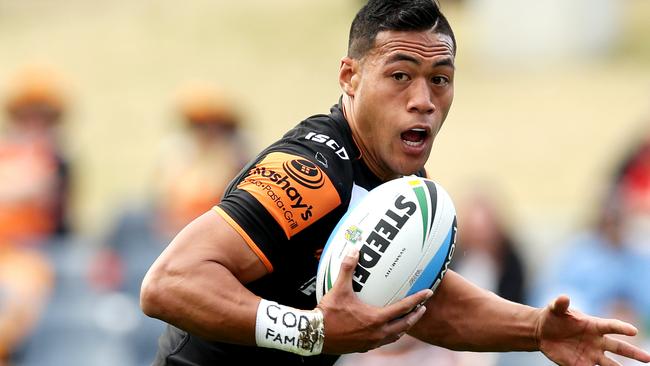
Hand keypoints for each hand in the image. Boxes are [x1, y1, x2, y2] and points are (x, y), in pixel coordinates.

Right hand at [316, 247, 432, 353]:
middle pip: (404, 324)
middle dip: (416, 316)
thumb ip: (348, 268)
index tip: (428, 293)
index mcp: (376, 319)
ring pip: (395, 335)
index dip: (417, 299)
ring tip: (408, 319)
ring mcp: (371, 342)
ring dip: (404, 326)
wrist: (315, 335)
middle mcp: (377, 333)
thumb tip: (354, 251)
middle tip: (424, 308)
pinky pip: (383, 341)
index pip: (403, 308)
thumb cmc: (328, 314)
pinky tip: (385, 329)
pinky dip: (390, 334)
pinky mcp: (363, 347)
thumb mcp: (339, 289)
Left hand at [537, 295, 649, 364]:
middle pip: (618, 347)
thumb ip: (560, 304)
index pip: (611, 326)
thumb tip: (564, 297)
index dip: (622, 328)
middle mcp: (596, 341)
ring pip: (610, 364)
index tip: (634, 331)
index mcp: (593, 325)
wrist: (542, 331)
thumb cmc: (553, 316)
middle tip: (647, 358)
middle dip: (633, 353)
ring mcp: (590, 354)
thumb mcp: (555, 308)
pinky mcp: (580, 364)